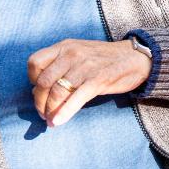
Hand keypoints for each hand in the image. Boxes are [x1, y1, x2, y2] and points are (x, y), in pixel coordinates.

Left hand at [27, 39, 151, 127]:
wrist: (137, 58)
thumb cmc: (106, 59)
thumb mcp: (81, 52)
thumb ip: (61, 65)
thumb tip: (38, 89)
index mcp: (66, 46)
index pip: (35, 62)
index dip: (32, 80)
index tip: (38, 91)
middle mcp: (73, 54)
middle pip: (44, 81)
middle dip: (39, 102)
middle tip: (43, 113)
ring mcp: (86, 66)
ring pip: (58, 91)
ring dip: (50, 110)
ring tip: (51, 120)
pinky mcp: (98, 80)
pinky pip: (76, 98)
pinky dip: (65, 112)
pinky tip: (58, 122)